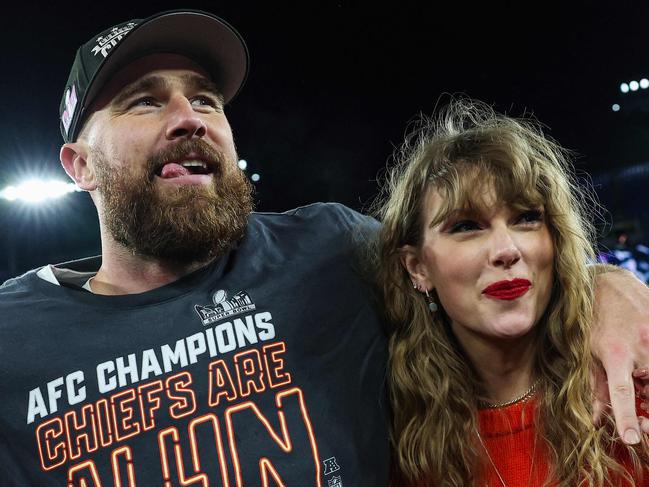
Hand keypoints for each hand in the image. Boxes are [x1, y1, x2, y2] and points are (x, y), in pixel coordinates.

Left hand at [590, 266, 648, 443]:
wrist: (609, 283)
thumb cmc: (593, 320)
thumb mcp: (587, 352)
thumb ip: (594, 386)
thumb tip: (597, 420)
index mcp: (614, 353)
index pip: (621, 392)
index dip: (626, 417)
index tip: (632, 438)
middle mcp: (641, 346)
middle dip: (647, 403)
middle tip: (641, 405)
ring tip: (641, 376)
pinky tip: (645, 366)